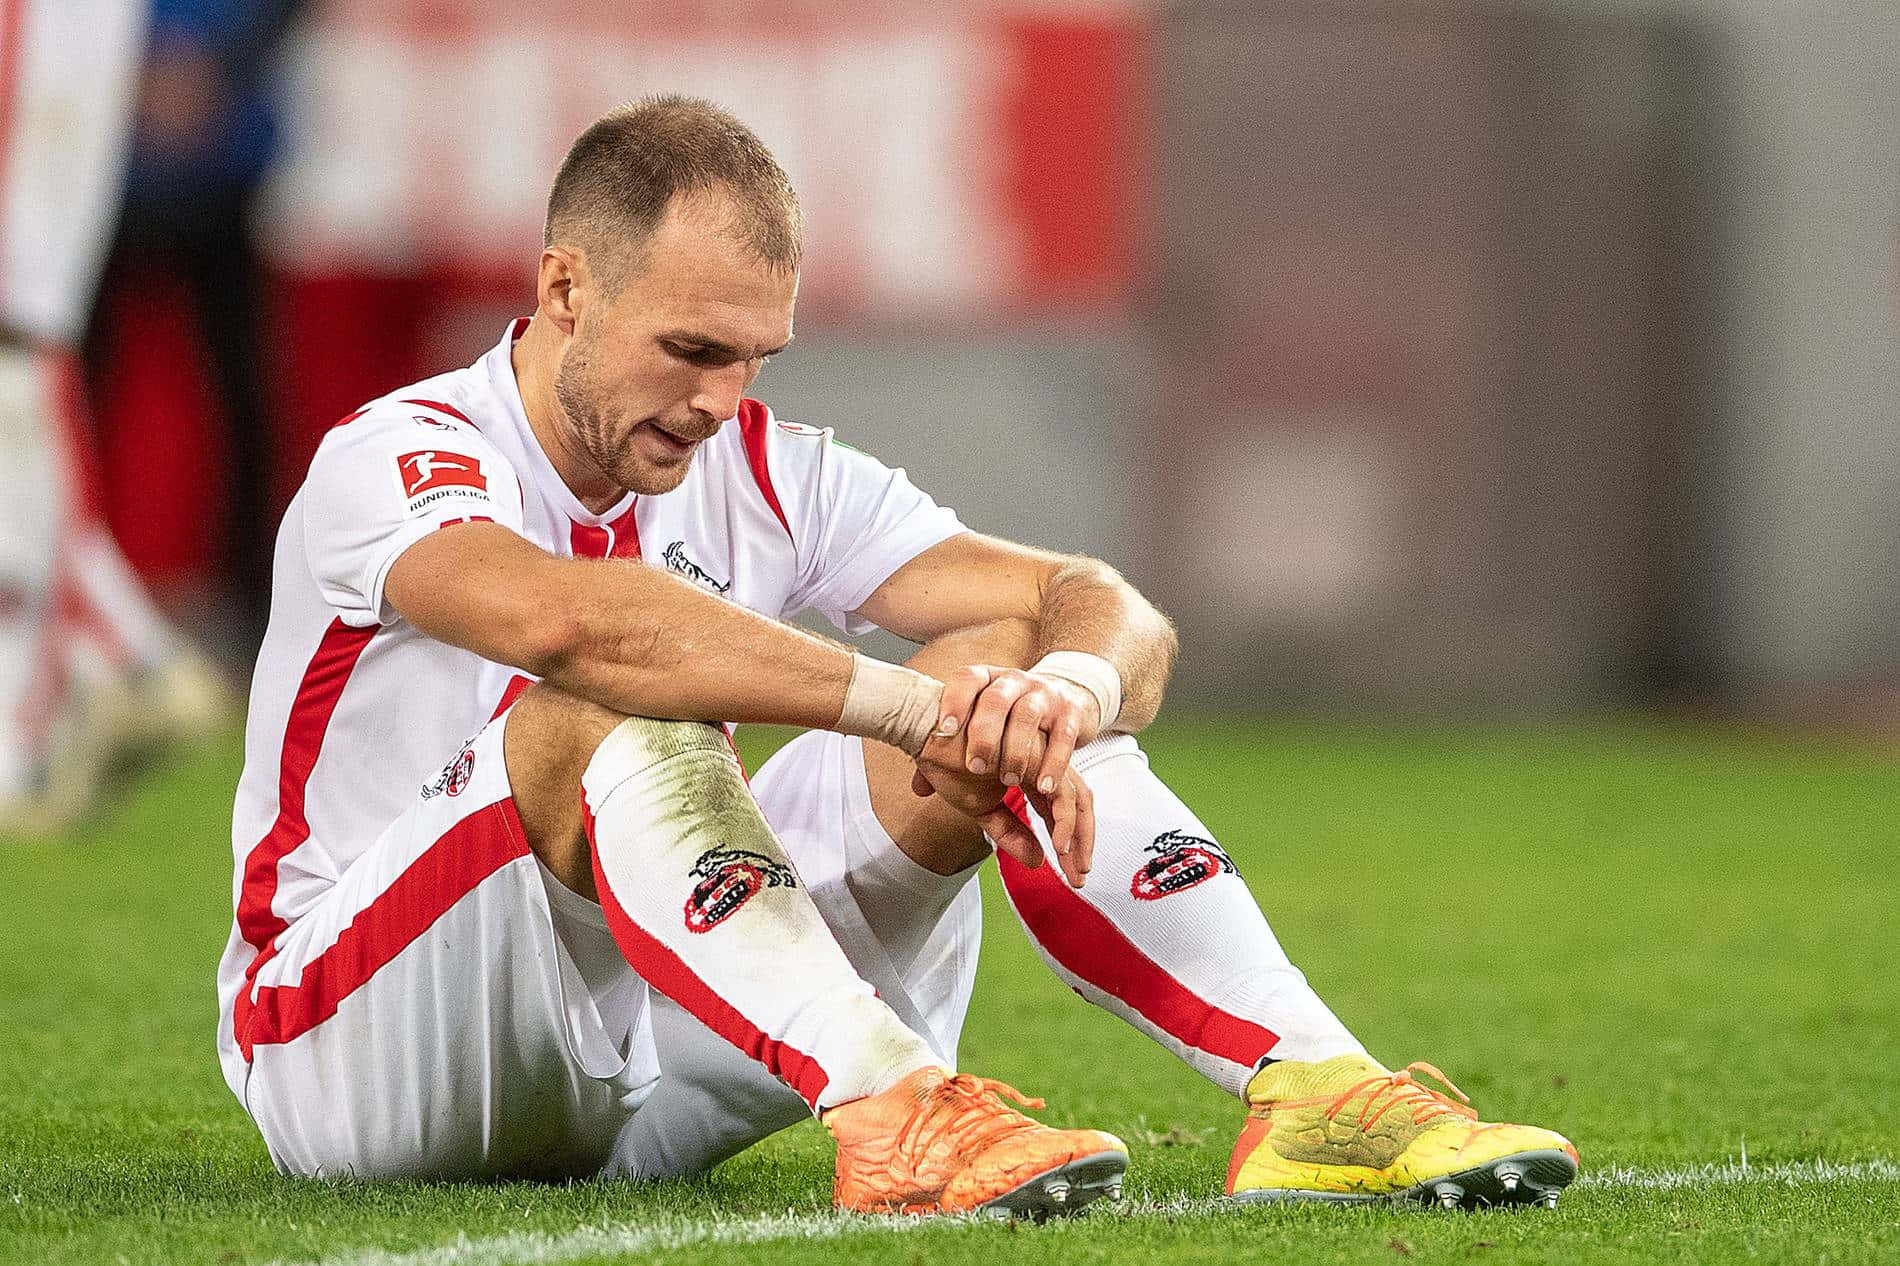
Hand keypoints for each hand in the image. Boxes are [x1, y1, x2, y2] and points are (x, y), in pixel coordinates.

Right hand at [911, 730, 1094, 887]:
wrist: (930, 735)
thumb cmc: (950, 764)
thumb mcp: (983, 810)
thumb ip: (1011, 833)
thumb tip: (1037, 861)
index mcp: (1031, 772)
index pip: (1058, 809)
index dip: (1068, 843)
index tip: (1070, 873)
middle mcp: (1042, 764)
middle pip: (1077, 803)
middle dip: (1083, 841)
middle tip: (1080, 876)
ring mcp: (1043, 758)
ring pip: (1076, 799)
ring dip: (1078, 836)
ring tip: (1072, 866)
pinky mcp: (1038, 757)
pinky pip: (1062, 793)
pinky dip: (1064, 820)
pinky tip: (1060, 844)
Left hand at [936, 665, 1099, 798]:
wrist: (1063, 693)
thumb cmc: (1008, 717)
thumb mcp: (979, 724)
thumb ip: (948, 754)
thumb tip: (918, 788)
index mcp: (986, 680)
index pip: (967, 678)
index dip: (954, 700)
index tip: (944, 730)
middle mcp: (1014, 681)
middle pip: (996, 699)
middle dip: (983, 733)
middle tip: (974, 767)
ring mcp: (1044, 694)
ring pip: (1028, 715)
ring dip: (1016, 750)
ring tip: (1010, 780)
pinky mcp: (1070, 712)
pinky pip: (1063, 735)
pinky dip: (1053, 762)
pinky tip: (1044, 786)